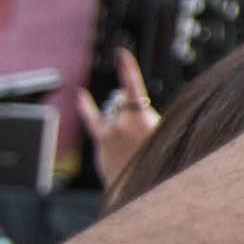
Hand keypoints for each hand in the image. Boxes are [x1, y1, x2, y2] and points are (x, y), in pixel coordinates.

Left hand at [74, 47, 160, 184]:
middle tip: (142, 127)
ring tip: (130, 134)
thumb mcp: (162, 136)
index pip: (132, 86)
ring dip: (122, 117)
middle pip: (124, 102)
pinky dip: (88, 107)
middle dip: (133, 107)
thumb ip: (149, 120)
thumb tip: (137, 110)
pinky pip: (94, 121)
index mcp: (141, 119)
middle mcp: (121, 123)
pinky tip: (81, 95)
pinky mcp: (101, 143)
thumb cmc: (157, 161)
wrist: (139, 191)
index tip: (120, 53)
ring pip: (113, 113)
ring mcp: (108, 134)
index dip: (126, 68)